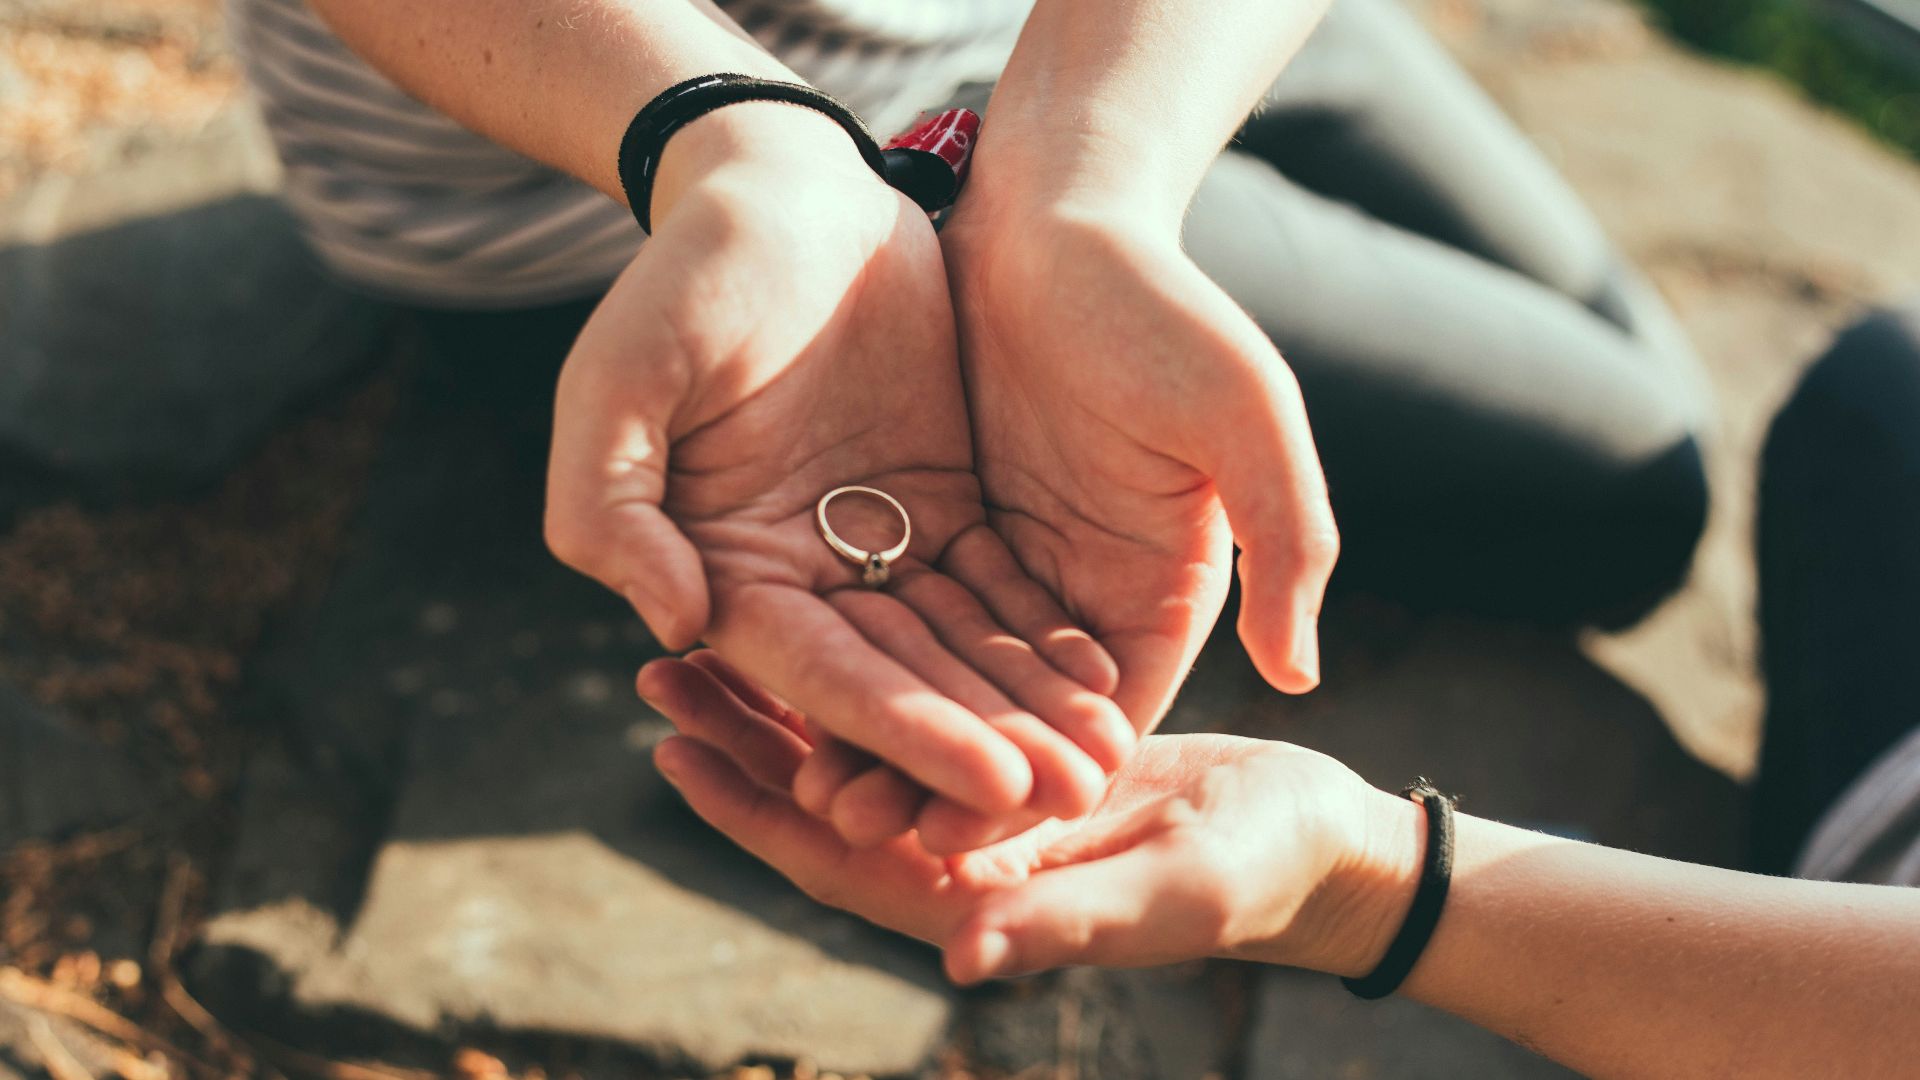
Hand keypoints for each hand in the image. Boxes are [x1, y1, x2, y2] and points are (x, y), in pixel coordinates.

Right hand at [545, 106, 1134, 830]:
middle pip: (903, 682)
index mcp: (721, 570)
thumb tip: (678, 624)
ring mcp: (875, 547)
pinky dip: (1046, 636)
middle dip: (985, 744)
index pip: (820, 675)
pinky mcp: (943, 508)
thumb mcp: (621, 376)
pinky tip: (1109, 681)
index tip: (989, 784)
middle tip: (1074, 795)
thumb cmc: (686, 275)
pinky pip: (1001, 584)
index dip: (905, 732)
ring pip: (959, 647)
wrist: (785, 190)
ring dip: (1027, 708)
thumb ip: (614, 507)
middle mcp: (800, 581)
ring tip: (1103, 761)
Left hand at [641, 651, 1414, 984]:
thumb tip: (956, 956)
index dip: (750, 813)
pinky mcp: (1016, 743)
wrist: (1313, 835)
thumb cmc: (1255, 877)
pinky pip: (924, 697)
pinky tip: (829, 594)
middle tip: (654, 667)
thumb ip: (1065, 922)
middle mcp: (960, 845)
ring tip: (711, 626)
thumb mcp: (1166, 897)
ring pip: (866, 740)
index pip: (833, 858)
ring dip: (789, 693)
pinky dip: (872, 656)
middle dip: (741, 738)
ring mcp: (985, 794)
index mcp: (973, 894)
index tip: (668, 753)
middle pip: (827, 793)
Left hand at [794, 173, 1342, 850]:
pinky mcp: (952, 524)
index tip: (974, 839)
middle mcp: (1089, 596)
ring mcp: (1017, 564)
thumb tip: (1303, 672)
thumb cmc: (1164, 304)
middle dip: (947, 778)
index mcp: (1165, 594)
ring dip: (893, 731)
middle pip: (1015, 714)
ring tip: (821, 790)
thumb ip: (1286, 541)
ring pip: (950, 673)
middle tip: (868, 835)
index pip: (1101, 719)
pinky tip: (798, 700)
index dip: (1039, 784)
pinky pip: (902, 606)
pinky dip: (860, 653)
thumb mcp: (1246, 414)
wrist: (1062, 211)